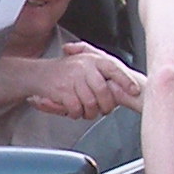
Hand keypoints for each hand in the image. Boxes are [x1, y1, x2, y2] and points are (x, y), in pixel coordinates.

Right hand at [13, 40, 143, 119]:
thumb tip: (123, 84)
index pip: (114, 69)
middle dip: (106, 105)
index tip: (134, 91)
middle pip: (103, 91)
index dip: (126, 81)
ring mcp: (73, 79)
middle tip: (105, 110)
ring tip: (87, 112)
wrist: (39, 74)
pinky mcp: (63, 91)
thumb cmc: (65, 72)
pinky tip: (74, 111)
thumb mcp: (84, 63)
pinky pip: (76, 108)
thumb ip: (102, 70)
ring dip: (90, 112)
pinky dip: (76, 113)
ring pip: (91, 102)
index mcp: (92, 60)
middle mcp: (84, 67)